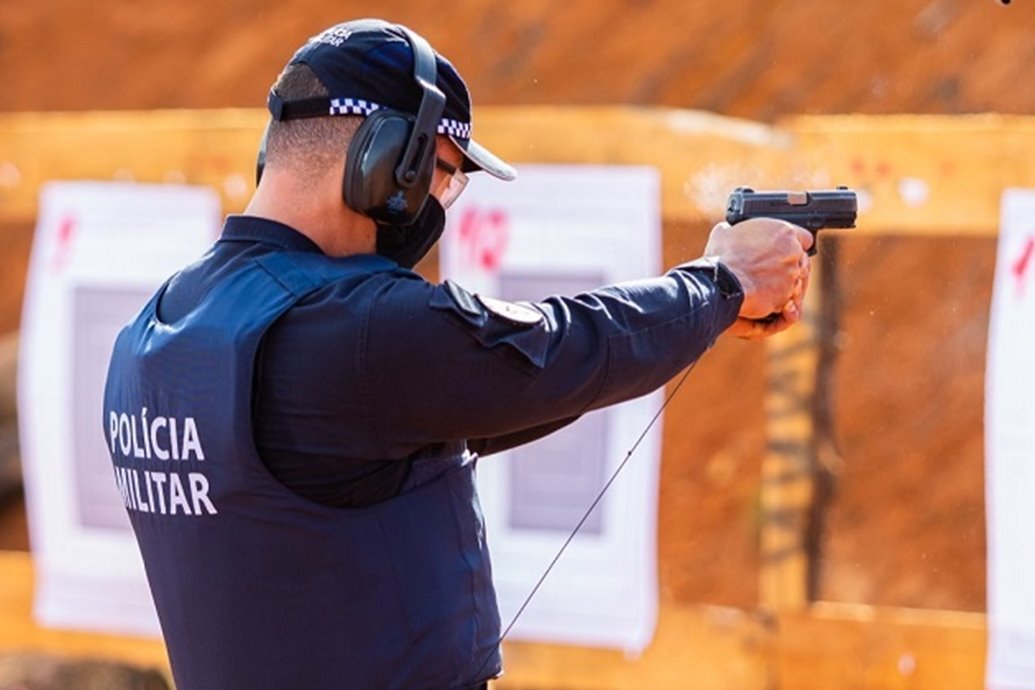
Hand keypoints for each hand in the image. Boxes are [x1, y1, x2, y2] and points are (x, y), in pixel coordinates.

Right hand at [702, 218, 812, 338]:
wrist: (722, 283)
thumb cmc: (723, 257)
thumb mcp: (724, 233)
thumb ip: (734, 230)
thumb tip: (728, 230)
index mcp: (784, 233)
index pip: (805, 237)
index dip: (796, 244)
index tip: (787, 249)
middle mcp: (793, 253)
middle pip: (802, 260)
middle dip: (790, 265)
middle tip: (773, 269)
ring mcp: (792, 276)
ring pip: (797, 280)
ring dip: (785, 282)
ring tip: (767, 284)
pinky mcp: (787, 295)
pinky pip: (788, 298)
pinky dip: (779, 298)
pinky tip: (765, 296)